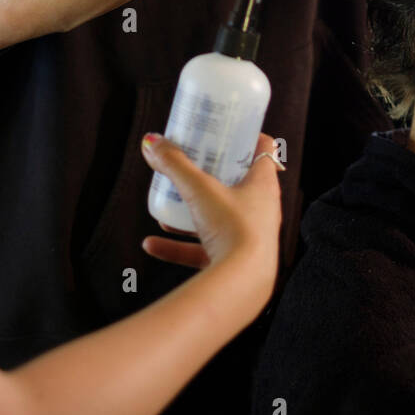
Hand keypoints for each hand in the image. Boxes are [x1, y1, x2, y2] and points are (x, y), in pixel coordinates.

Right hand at [140, 133, 281, 297]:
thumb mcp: (200, 190)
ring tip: (166, 208)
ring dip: (190, 213)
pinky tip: (152, 245)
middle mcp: (261, 209)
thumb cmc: (233, 229)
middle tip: (190, 165)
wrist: (243, 284)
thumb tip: (151, 142)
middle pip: (238, 183)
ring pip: (217, 218)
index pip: (262, 150)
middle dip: (210, 176)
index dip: (245, 137)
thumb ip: (175, 165)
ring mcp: (248, 238)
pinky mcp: (233, 263)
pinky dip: (178, 247)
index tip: (224, 130)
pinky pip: (202, 250)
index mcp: (263, 184)